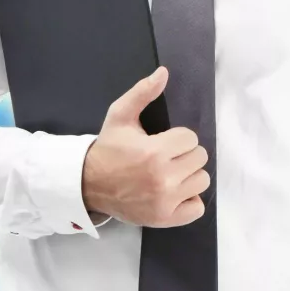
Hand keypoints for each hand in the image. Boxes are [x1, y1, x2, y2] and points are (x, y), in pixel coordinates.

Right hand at [81, 67, 209, 227]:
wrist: (88, 184)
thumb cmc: (108, 149)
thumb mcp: (119, 116)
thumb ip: (142, 93)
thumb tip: (163, 72)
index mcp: (154, 152)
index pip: (191, 139)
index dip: (176, 138)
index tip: (159, 143)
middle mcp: (163, 178)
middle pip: (200, 159)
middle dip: (183, 156)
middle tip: (163, 159)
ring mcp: (165, 201)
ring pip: (201, 181)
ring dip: (187, 177)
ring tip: (167, 175)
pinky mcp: (165, 218)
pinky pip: (197, 208)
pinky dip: (188, 201)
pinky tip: (171, 193)